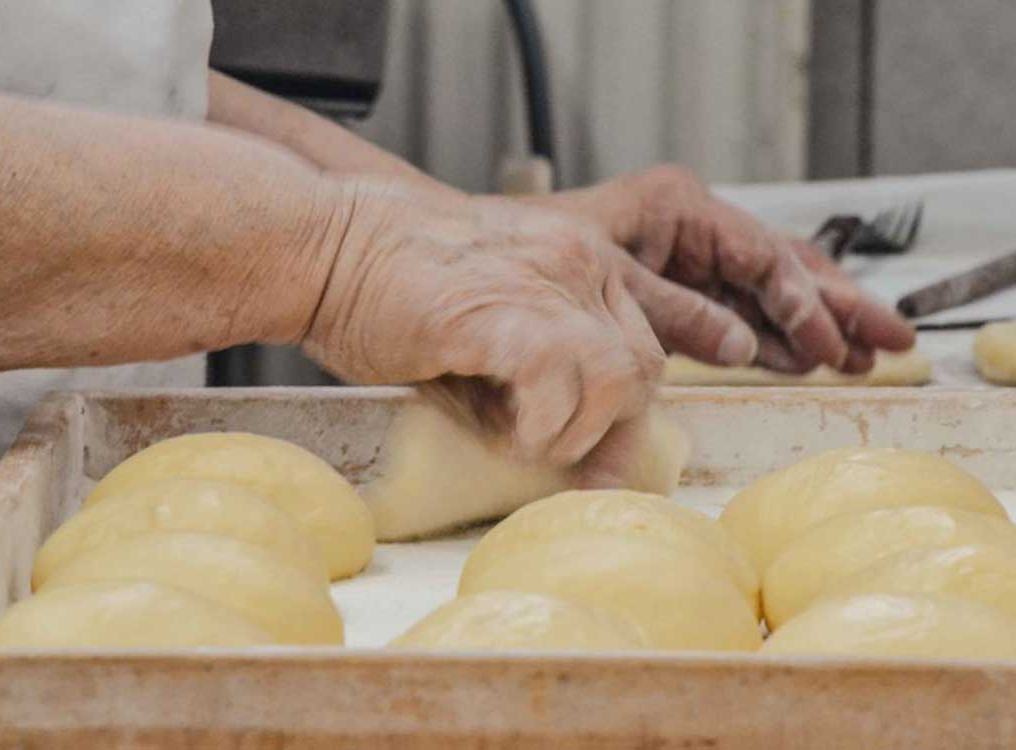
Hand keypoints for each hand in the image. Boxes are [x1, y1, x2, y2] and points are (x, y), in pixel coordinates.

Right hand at [288, 179, 664, 481]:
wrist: (321, 244)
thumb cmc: (386, 282)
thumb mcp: (484, 309)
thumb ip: (531, 362)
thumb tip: (554, 439)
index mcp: (577, 254)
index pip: (663, 312)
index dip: (687, 355)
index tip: (693, 391)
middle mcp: (576, 261)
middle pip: (646, 363)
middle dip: (614, 429)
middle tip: (571, 463)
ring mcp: (544, 282)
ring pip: (621, 378)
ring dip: (577, 431)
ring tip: (526, 442)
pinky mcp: (501, 312)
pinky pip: (558, 383)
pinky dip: (539, 427)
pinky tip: (503, 435)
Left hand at [530, 166, 915, 372]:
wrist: (480, 271)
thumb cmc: (532, 263)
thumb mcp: (607, 285)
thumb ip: (675, 316)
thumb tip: (744, 349)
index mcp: (679, 209)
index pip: (761, 256)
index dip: (803, 302)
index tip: (831, 343)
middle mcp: (694, 227)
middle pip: (783, 267)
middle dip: (838, 306)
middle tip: (893, 342)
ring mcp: (689, 257)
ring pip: (770, 291)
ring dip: (816, 325)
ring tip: (864, 358)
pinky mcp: (678, 289)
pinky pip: (739, 311)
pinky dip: (773, 336)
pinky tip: (807, 359)